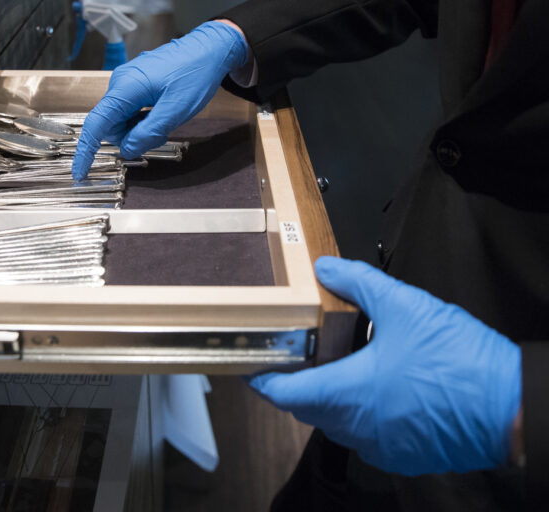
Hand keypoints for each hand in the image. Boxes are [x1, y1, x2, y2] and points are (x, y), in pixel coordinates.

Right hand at [71, 21, 247, 178]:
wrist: (209, 50)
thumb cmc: (195, 75)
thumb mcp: (175, 111)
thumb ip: (148, 133)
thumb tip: (127, 150)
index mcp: (125, 89)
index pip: (96, 125)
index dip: (86, 151)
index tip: (80, 173)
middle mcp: (119, 84)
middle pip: (110, 126)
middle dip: (130, 138)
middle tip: (160, 134)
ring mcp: (126, 83)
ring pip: (121, 120)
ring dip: (138, 130)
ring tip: (164, 120)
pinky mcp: (134, 84)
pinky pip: (129, 111)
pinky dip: (142, 120)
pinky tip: (160, 114)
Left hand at [249, 256, 521, 475]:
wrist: (514, 407)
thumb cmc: (460, 361)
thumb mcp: (405, 307)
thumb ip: (358, 284)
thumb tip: (325, 267)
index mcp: (349, 393)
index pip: (284, 394)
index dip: (263, 379)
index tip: (252, 365)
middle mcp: (357, 427)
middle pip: (305, 409)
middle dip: (294, 385)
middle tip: (293, 357)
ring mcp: (379, 446)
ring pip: (334, 424)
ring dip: (326, 400)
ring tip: (332, 367)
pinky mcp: (402, 455)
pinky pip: (363, 436)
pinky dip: (357, 415)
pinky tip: (372, 389)